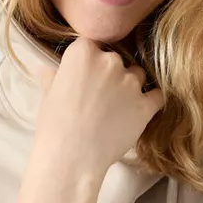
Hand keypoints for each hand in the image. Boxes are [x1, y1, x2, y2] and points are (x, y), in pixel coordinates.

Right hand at [33, 36, 163, 175]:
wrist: (72, 157)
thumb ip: (54, 78)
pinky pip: (157, 96)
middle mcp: (110, 60)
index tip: (86, 77)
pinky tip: (142, 110)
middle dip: (110, 75)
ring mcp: (130, 82)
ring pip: (137, 75)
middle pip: (116, 60)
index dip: (90, 62)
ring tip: (118, 108)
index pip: (92, 45)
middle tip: (100, 98)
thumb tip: (46, 70)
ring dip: (130, 87)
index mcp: (82, 52)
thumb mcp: (48, 96)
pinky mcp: (146, 105)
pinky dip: (151, 101)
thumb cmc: (54, 126)